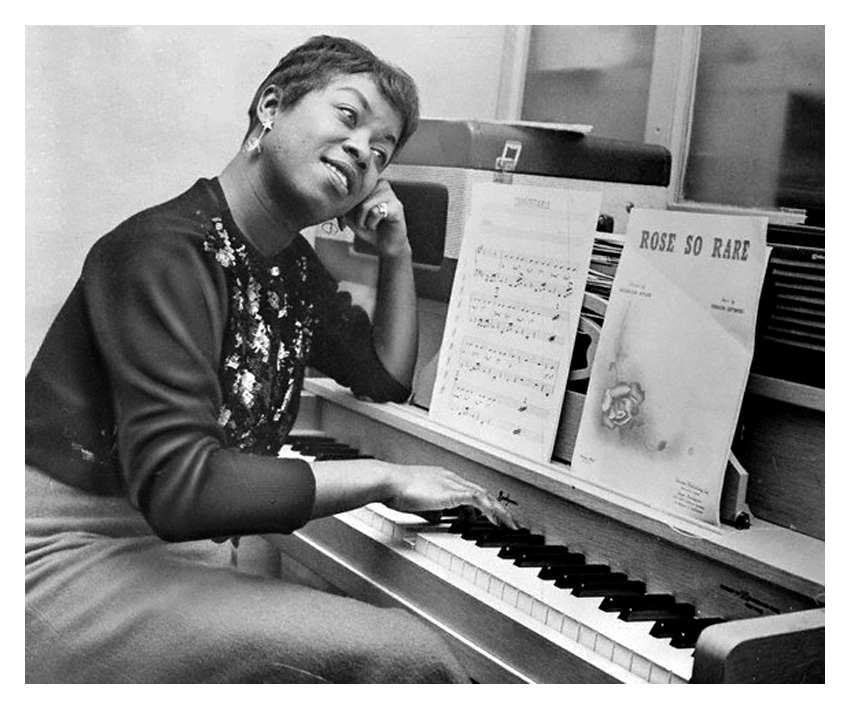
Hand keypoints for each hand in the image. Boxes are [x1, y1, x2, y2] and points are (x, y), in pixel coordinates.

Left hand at [339, 178, 409, 258]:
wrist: (386, 244)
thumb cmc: (369, 228)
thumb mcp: (350, 215)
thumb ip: (344, 204)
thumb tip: (338, 199)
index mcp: (371, 182)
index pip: (351, 188)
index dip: (346, 206)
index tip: (348, 217)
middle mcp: (382, 183)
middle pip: (357, 197)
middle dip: (356, 216)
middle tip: (364, 223)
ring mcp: (391, 194)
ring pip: (365, 205)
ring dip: (363, 221)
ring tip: (371, 224)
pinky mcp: (397, 206)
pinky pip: (375, 212)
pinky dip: (371, 224)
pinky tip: (377, 225)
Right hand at [383, 464, 518, 528]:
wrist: (388, 481)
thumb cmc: (394, 490)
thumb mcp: (416, 502)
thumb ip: (429, 509)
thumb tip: (436, 518)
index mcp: (442, 478)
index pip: (468, 490)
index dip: (482, 502)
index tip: (490, 514)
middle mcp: (450, 478)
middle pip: (481, 491)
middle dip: (497, 506)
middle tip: (508, 520)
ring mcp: (452, 483)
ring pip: (485, 495)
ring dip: (499, 510)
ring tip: (508, 524)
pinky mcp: (452, 492)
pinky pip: (478, 500)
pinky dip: (489, 510)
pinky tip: (496, 521)